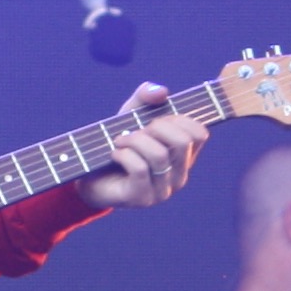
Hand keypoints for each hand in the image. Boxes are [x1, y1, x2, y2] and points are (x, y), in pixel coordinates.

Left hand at [80, 83, 207, 208]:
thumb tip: (162, 92)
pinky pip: (140, 169)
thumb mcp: (131, 114)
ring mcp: (163, 190)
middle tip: (137, 129)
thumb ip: (146, 97)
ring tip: (119, 140)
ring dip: (134, 140)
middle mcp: (179, 175)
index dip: (179, 119)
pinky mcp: (142, 198)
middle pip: (183, 142)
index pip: (199, 134)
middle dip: (157, 127)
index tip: (157, 119)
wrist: (90, 177)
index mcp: (184, 156)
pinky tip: (114, 154)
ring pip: (159, 155)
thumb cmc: (118, 144)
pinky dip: (123, 154)